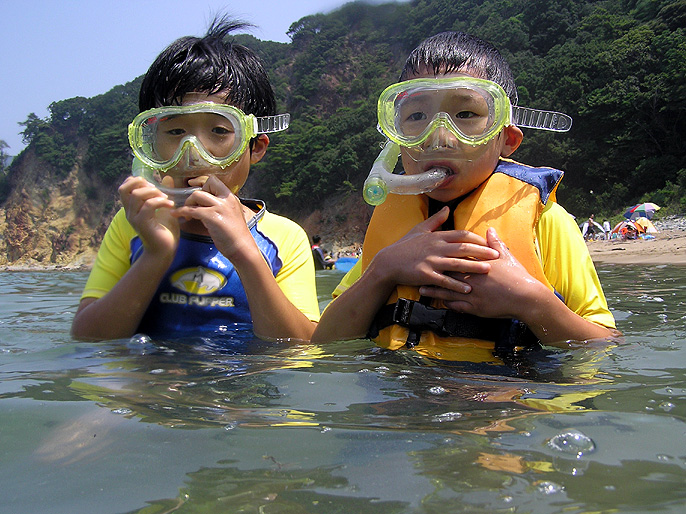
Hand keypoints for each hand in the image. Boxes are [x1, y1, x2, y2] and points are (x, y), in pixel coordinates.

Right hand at [119, 176, 178, 258]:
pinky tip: (170, 206)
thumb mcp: (164, 208)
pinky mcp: (143, 224)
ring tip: (166, 199)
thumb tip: (167, 178)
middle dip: (143, 184)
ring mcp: (134, 218)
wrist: (165, 250)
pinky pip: (148, 206)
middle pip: (125, 189)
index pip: (124, 187)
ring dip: (153, 192)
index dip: (136, 181)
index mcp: (132, 207)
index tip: (152, 185)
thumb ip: (164, 193)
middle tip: (159, 191)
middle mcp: (129, 212)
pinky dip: (161, 202)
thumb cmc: (164, 231)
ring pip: (137, 195)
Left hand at [172, 176, 255, 260]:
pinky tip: (176, 215)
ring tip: (186, 214)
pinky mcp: (212, 217)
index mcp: (231, 198)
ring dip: (188, 203)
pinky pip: (192, 210)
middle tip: (191, 205)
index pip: (214, 180)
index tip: (193, 186)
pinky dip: (181, 212)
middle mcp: (226, 199)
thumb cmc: (235, 235)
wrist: (241, 247)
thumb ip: (220, 206)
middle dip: (194, 194)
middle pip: (205, 185)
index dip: (201, 182)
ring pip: (197, 195)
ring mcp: (220, 207)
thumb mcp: (231, 214)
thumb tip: (204, 204)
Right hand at [371, 206, 499, 293]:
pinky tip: (468, 289)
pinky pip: (445, 281)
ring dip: (473, 267)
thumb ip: (435, 220)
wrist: (388, 262)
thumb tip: (447, 209)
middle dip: (482, 251)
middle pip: (463, 248)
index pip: (461, 235)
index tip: (489, 242)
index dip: (477, 238)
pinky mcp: (426, 275)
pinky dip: (457, 285)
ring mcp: (431, 261)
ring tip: (488, 270)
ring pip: (457, 264)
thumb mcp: (419, 230)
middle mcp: (436, 247)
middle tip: (497, 255)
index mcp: (437, 237)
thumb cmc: (404, 246)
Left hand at [419, 227, 544, 318]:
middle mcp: (472, 278)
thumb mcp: (506, 256)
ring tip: (421, 290)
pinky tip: (440, 303)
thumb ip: (495, 243)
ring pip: (448, 292)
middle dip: (432, 273)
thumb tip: (489, 230)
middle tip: (418, 272)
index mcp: (478, 264)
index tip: (430, 253)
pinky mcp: (475, 308)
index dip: (442, 256)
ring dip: (434, 291)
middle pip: (447, 274)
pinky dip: (448, 304)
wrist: (526, 298)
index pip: (456, 258)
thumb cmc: (516, 275)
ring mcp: (472, 294)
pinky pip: (457, 306)